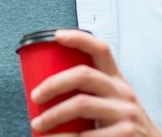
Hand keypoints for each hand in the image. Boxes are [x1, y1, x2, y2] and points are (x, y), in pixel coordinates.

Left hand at [29, 29, 161, 136]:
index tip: (57, 35)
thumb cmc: (123, 125)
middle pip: (83, 75)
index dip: (79, 38)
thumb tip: (48, 89)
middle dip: (53, 84)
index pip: (101, 49)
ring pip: (81, 104)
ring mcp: (126, 113)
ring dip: (53, 115)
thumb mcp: (113, 102)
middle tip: (34, 96)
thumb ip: (91, 91)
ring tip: (38, 124)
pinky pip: (88, 135)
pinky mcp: (127, 134)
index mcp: (116, 80)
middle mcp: (123, 92)